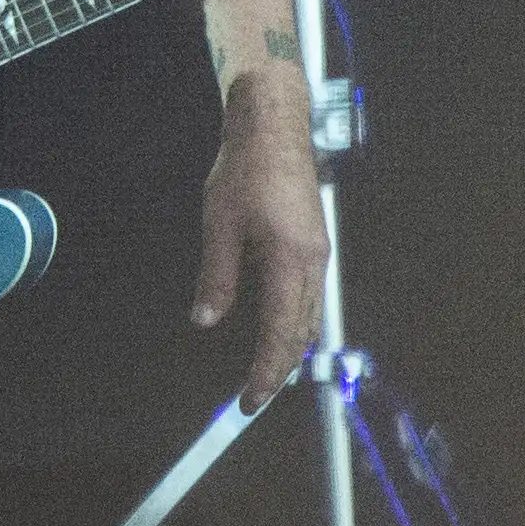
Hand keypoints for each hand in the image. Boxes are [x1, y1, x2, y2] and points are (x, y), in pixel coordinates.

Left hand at [193, 64, 328, 411]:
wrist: (273, 126)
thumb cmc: (244, 169)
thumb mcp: (219, 224)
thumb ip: (217, 276)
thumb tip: (206, 320)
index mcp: (292, 260)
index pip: (282, 333)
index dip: (268, 371)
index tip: (251, 399)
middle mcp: (314, 261)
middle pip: (303, 331)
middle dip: (282, 367)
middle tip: (257, 396)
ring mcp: (318, 252)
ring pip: (310, 315)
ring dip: (291, 347)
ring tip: (267, 372)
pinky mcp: (314, 242)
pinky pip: (309, 295)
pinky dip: (295, 321)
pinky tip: (278, 329)